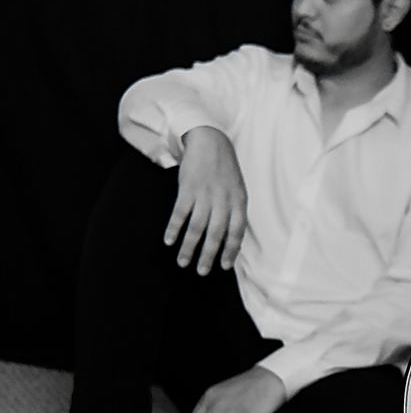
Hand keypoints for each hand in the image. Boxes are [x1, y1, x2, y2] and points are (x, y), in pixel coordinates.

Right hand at [165, 126, 247, 275]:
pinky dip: (174, 228)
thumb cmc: (225, 169)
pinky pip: (180, 213)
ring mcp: (205, 195)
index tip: (224, 266)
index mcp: (238, 202)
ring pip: (197, 227)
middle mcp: (223, 201)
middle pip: (216, 234)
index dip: (230, 251)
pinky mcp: (188, 188)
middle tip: (201, 271)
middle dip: (208, 255)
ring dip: (189, 247)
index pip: (237, 232)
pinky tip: (169, 240)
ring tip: (183, 262)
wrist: (211, 141)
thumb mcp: (238, 190)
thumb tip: (231, 237)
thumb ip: (235, 211)